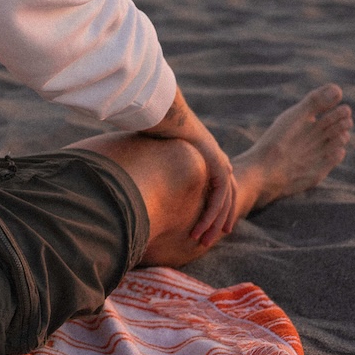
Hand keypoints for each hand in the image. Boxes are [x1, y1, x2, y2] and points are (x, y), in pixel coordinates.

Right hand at [139, 90, 236, 243]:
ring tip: (203, 241)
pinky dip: (212, 215)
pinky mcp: (219, 167)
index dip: (210, 208)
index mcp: (204, 156)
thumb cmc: (154, 127)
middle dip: (217, 220)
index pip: (214, 188)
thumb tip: (130, 169)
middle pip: (224, 198)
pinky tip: (202, 229)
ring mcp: (220, 163)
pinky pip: (219, 197)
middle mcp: (216, 160)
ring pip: (224, 202)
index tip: (202, 224)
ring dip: (214, 223)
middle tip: (207, 240)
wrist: (165, 113)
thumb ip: (151, 161)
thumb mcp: (155, 149)